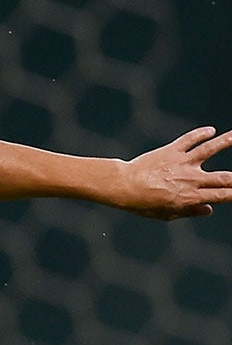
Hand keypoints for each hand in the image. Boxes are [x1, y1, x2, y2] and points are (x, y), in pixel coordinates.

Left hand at [115, 127, 231, 218]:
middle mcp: (191, 179)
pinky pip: (189, 140)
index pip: (221, 195)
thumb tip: (209, 210)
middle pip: (223, 177)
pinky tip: (210, 130)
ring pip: (209, 150)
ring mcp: (182, 163)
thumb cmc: (143, 203)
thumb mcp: (166, 214)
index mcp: (191, 197)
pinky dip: (200, 134)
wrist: (123, 186)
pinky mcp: (171, 151)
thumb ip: (189, 211)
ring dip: (226, 141)